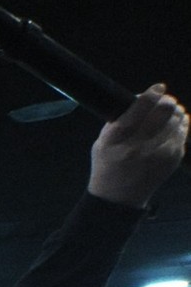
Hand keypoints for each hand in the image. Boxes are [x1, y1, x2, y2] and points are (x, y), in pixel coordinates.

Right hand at [89, 86, 186, 209]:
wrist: (118, 197)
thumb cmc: (109, 164)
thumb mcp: (102, 142)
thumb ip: (120, 120)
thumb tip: (144, 97)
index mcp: (117, 139)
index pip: (141, 107)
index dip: (153, 93)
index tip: (158, 88)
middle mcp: (139, 145)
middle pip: (165, 110)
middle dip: (168, 101)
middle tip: (166, 100)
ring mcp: (159, 153)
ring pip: (178, 119)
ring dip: (176, 111)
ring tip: (171, 112)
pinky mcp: (173, 159)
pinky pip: (183, 132)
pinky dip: (180, 125)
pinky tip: (173, 126)